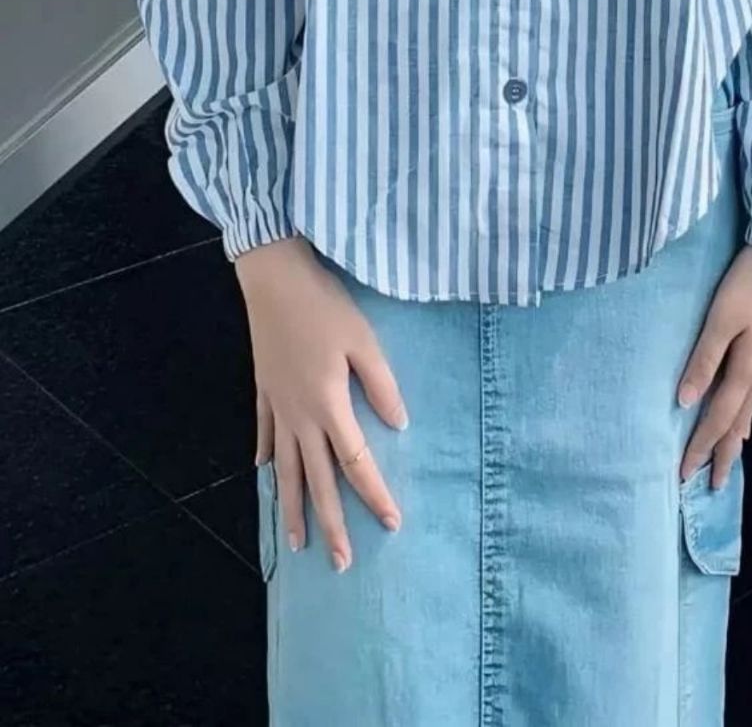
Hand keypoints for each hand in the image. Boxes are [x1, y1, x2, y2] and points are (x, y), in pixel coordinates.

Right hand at [235, 237, 408, 571]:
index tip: (390, 524)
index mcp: (328, 405)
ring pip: (286, 470)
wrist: (272, 278)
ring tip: (296, 545)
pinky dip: (268, 459)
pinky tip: (267, 475)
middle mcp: (299, 416)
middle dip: (331, 523)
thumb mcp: (364, 341)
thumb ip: (381, 385)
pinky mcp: (263, 390)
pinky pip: (265, 435)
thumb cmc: (324, 306)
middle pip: (316, 480)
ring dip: (292, 508)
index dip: (374, 495)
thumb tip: (397, 426)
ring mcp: (277, 406)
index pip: (356, 463)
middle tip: (341, 564)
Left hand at [677, 245, 751, 488]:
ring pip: (750, 410)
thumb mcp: (720, 319)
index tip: (685, 474)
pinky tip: (745, 418)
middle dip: (723, 454)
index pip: (718, 418)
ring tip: (726, 460)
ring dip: (735, 437)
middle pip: (738, 423)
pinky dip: (746, 414)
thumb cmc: (749, 284)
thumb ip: (703, 360)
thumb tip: (684, 403)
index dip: (701, 446)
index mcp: (748, 369)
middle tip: (713, 486)